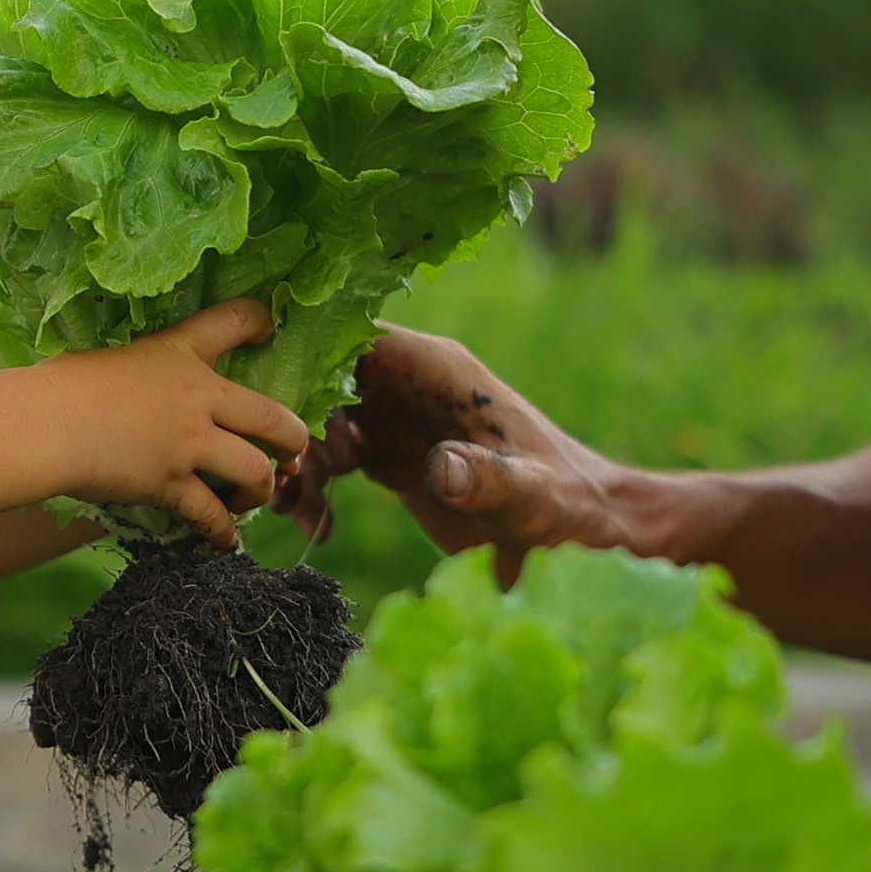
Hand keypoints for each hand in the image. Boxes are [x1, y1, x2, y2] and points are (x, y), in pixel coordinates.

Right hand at [31, 300, 308, 548]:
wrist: (44, 423)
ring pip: (255, 471)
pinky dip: (223, 530)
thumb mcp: (108, 359)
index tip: (269, 329)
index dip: (260, 322)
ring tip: (252, 496)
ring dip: (261, 489)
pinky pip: (212, 514)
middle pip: (274, 418)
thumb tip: (130, 391)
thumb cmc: (60, 386)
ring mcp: (188, 443)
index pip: (233, 320)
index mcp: (179, 352)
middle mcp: (197, 396)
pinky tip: (226, 540)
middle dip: (294, 441)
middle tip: (292, 454)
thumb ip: (137, 374)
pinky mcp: (171, 483)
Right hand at [276, 327, 632, 584]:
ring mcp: (398, 419)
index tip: (287, 416)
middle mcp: (410, 385)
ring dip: (296, 459)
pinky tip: (317, 528)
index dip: (309, 364)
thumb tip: (442, 467)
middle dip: (292, 423)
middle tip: (291, 479)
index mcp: (439, 370)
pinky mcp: (392, 458)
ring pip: (318, 420)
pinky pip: (330, 459)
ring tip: (299, 511)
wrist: (583, 534)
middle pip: (322, 379)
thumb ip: (491, 482)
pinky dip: (313, 488)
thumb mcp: (532, 499)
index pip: (355, 337)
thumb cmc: (569, 508)